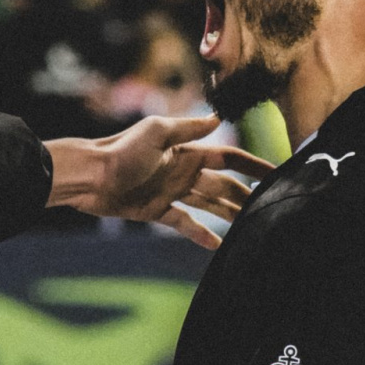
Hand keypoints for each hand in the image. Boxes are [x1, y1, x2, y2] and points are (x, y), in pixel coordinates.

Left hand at [46, 115, 269, 250]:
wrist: (89, 176)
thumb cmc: (120, 150)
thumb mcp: (156, 131)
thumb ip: (187, 127)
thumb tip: (218, 117)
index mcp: (187, 151)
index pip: (228, 158)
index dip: (251, 165)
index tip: (274, 173)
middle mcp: (183, 171)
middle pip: (223, 185)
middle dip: (245, 195)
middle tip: (270, 208)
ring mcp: (171, 192)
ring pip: (209, 205)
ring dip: (229, 215)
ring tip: (251, 227)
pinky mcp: (157, 211)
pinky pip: (185, 223)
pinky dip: (200, 234)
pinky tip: (218, 246)